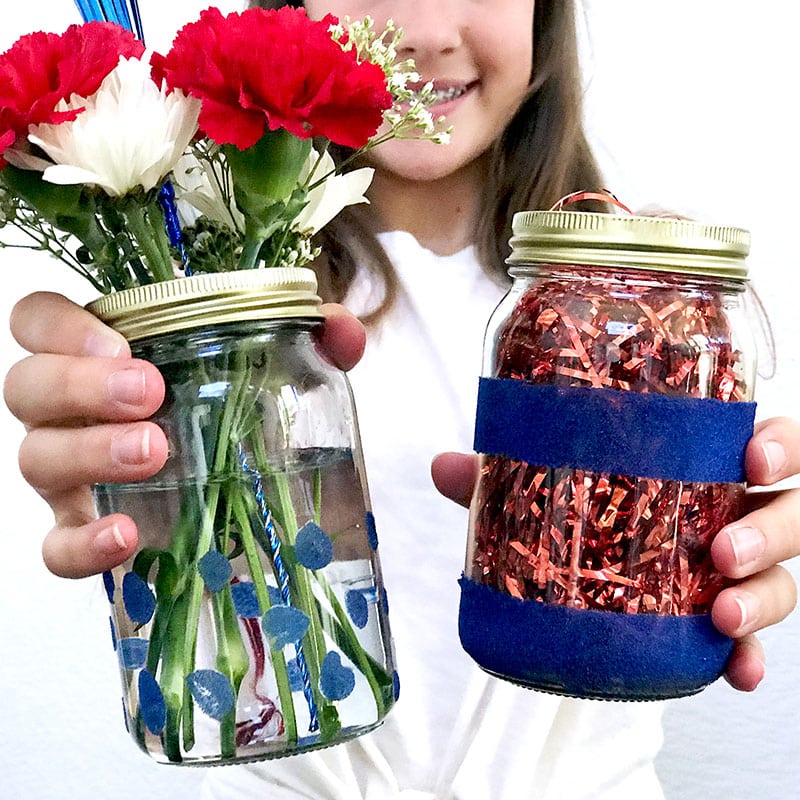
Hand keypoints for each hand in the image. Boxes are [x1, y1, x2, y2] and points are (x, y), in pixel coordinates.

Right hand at [4, 291, 364, 579]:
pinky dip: (81, 545)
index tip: (121, 343)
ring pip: (36, 459)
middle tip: (150, 394)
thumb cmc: (240, 416)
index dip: (61, 327)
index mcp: (105, 357)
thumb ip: (312, 338)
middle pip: (28, 386)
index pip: (39, 322)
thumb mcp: (281, 370)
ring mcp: (72, 475)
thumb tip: (341, 329)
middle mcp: (73, 412)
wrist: (244, 499)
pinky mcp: (87, 533)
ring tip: (156, 452)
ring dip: (90, 453)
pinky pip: (56, 546)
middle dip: (81, 386)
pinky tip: (125, 537)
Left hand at [432, 419, 799, 691]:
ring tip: (719, 615)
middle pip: (790, 513)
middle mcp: (737, 511)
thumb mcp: (553, 483)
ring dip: (763, 598)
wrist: (592, 561)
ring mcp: (740, 568)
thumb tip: (445, 467)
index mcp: (707, 464)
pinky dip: (749, 658)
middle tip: (721, 548)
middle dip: (770, 531)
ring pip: (783, 579)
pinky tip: (735, 672)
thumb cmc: (593, 504)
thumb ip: (506, 474)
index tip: (753, 457)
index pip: (766, 443)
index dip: (777, 446)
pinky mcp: (727, 618)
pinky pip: (756, 641)